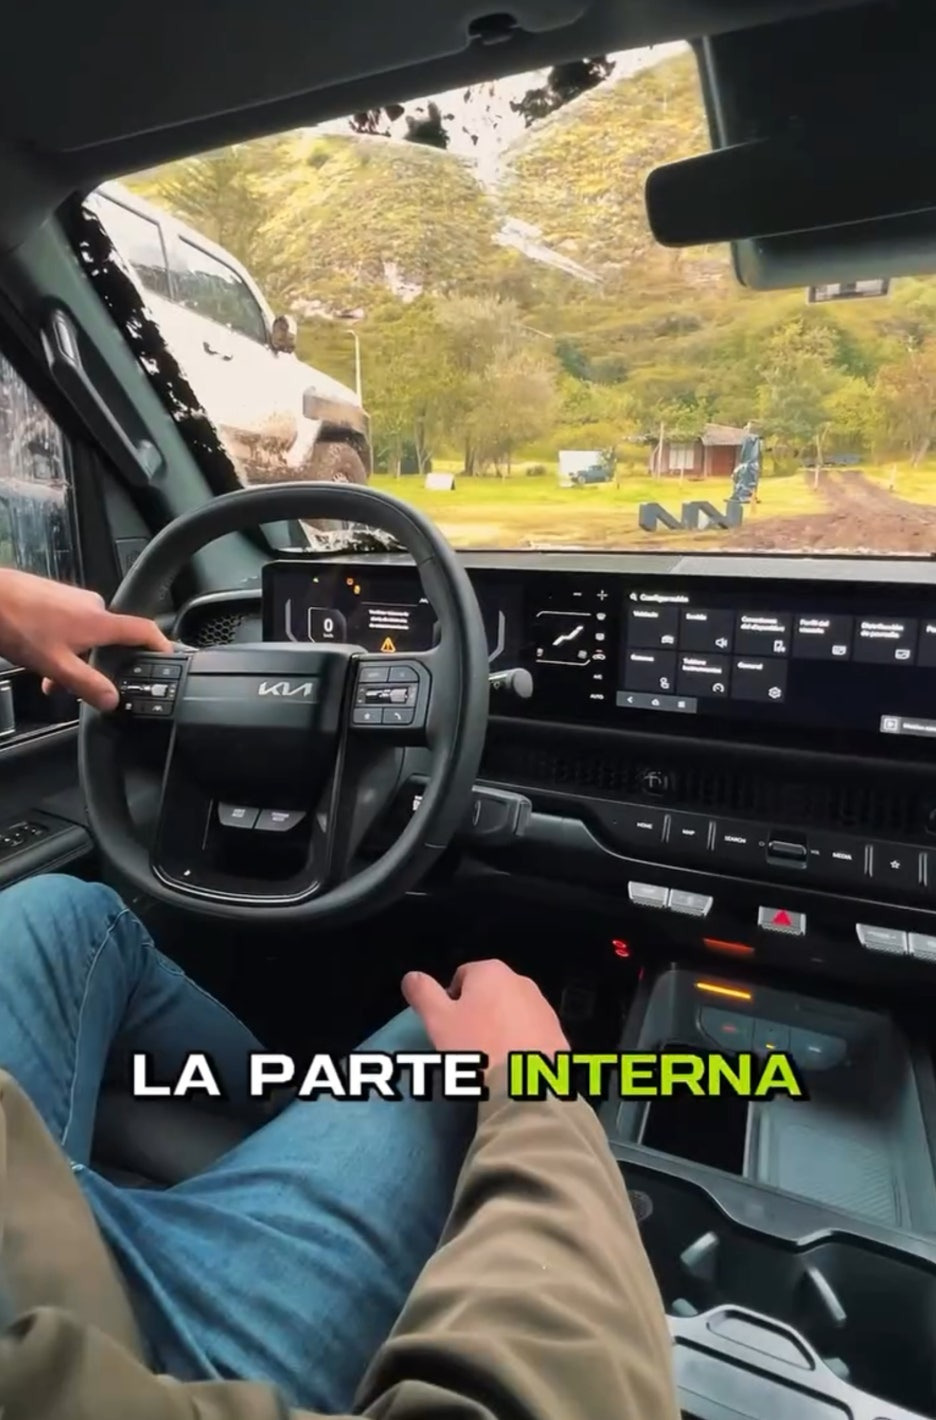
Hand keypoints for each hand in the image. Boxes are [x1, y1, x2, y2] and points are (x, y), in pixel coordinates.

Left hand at [0, 569, 171, 710]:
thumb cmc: (18, 625)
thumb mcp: (55, 664)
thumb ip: (87, 684)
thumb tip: (112, 700)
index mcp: (100, 621)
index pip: (144, 630)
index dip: (161, 645)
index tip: (169, 657)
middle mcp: (92, 605)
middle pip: (110, 639)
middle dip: (98, 665)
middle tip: (79, 687)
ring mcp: (72, 597)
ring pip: (86, 634)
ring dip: (74, 657)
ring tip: (49, 676)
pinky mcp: (55, 595)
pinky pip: (69, 623)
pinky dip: (61, 642)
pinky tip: (39, 654)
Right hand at [402, 959, 568, 1070]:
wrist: (529, 1084)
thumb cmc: (477, 1047)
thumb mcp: (439, 1021)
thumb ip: (423, 994)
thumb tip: (411, 976)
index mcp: (490, 971)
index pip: (461, 978)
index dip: (450, 1003)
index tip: (450, 1030)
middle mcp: (521, 980)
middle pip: (487, 995)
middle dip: (476, 1015)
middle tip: (466, 1046)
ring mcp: (543, 1006)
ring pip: (510, 1014)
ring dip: (499, 1029)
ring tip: (490, 1060)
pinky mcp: (557, 1032)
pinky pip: (530, 1033)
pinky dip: (520, 1044)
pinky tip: (512, 1067)